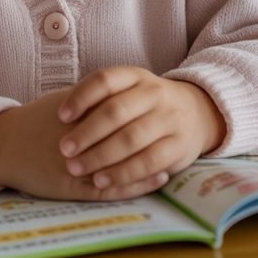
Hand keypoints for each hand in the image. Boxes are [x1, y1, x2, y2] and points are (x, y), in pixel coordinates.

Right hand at [0, 87, 167, 200]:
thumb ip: (93, 99)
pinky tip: (147, 183)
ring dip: (143, 169)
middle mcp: (79, 139)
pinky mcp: (70, 188)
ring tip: (166, 167)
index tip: (160, 117)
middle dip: (147, 142)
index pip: (117, 114)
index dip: (141, 117)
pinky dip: (130, 187)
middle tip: (169, 141)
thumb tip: (124, 96)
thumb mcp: (65, 101)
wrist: (4, 144)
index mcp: (79, 114)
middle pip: (121, 141)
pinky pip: (106, 191)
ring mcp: (75, 166)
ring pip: (117, 169)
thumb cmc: (36, 119)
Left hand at [57, 67, 225, 190]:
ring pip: (131, 138)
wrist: (197, 112)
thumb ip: (100, 99)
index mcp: (136, 76)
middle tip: (63, 148)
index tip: (60, 115)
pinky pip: (148, 162)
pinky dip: (123, 173)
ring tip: (76, 168)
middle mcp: (155, 94)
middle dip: (87, 132)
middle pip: (116, 111)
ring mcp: (169, 119)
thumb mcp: (127, 90)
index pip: (105, 80)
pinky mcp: (179, 146)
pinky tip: (102, 180)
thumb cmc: (145, 105)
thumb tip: (60, 112)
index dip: (81, 97)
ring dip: (101, 156)